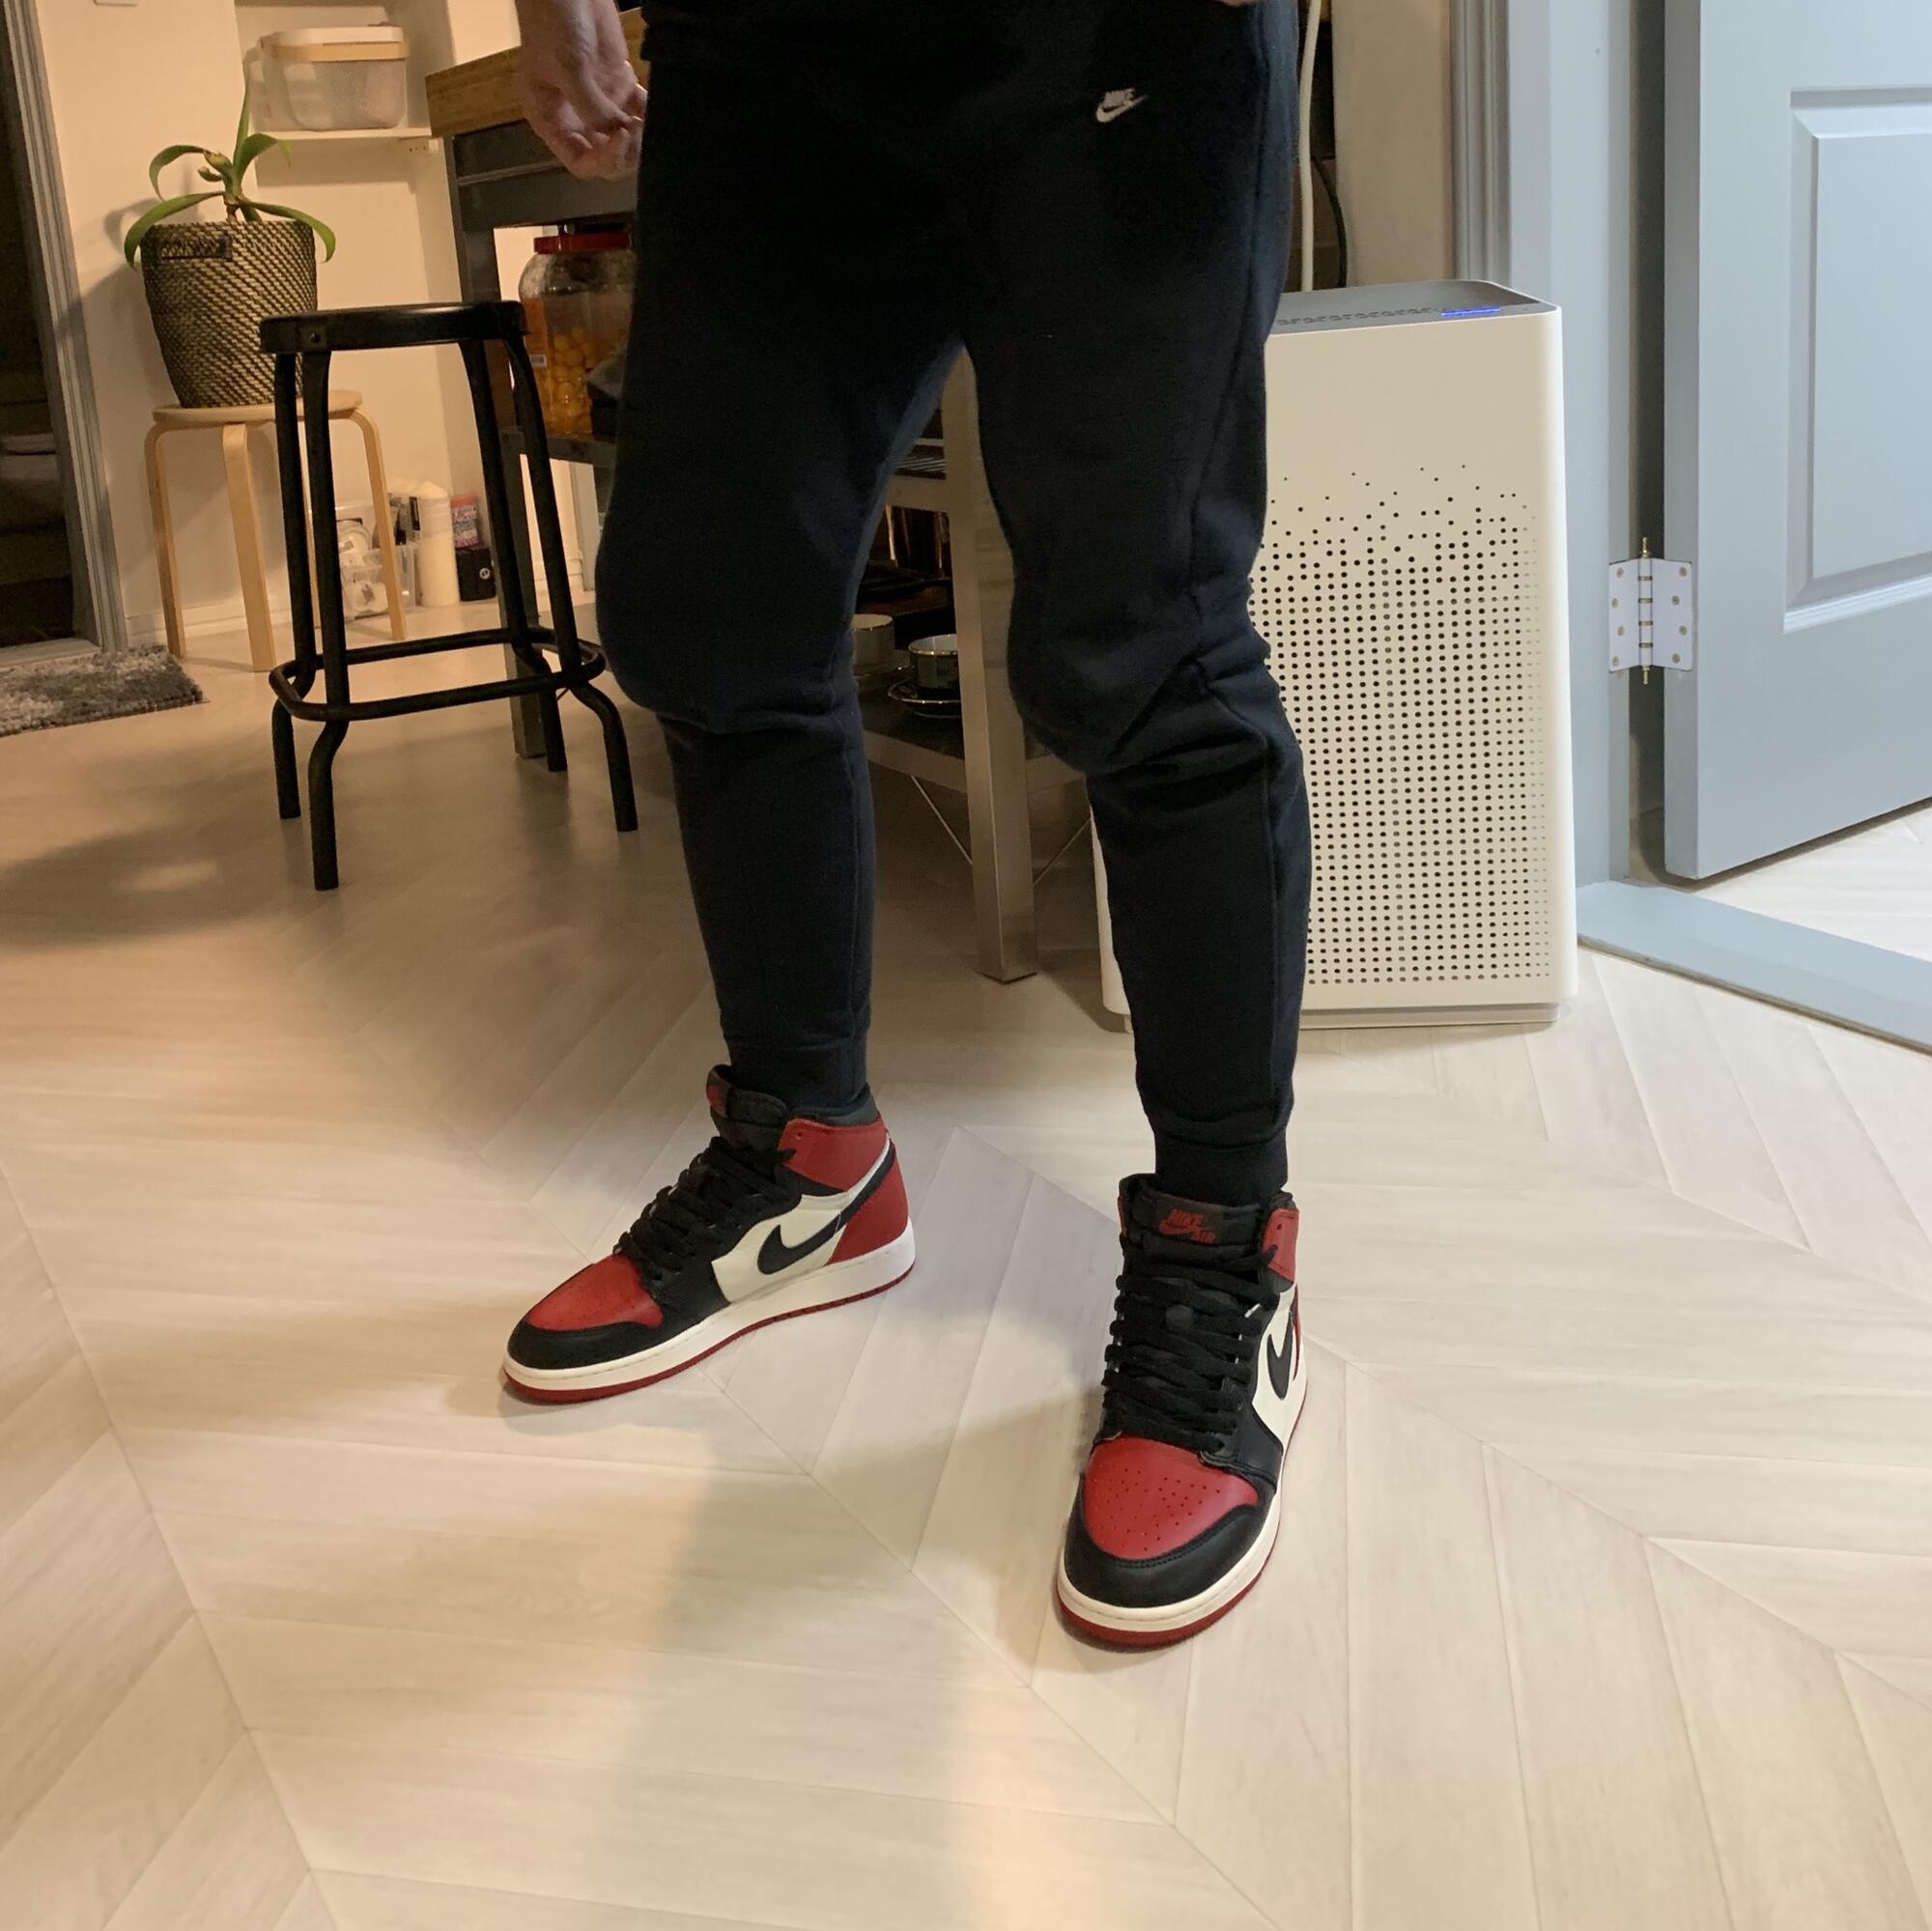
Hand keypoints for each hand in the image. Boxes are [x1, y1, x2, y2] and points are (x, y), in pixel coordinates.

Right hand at [515, 0, 646, 180]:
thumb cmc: (554, 23)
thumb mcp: (568, 67)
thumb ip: (591, 106)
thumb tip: (616, 136)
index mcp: (552, 119)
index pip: (581, 161)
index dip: (603, 160)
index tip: (622, 136)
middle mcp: (575, 117)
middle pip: (606, 155)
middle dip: (626, 152)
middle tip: (641, 132)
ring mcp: (599, 101)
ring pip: (625, 138)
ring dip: (641, 138)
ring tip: (651, 124)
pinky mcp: (619, 83)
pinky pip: (638, 110)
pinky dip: (650, 115)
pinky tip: (658, 112)